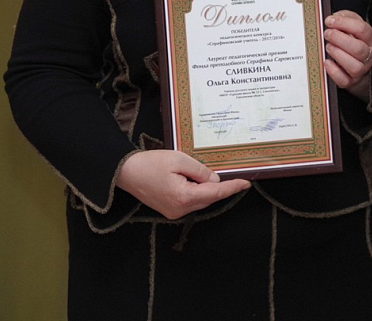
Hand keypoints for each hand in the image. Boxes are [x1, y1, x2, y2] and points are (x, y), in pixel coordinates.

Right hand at [116, 150, 250, 219]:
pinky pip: (191, 200)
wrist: (125, 172)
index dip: (232, 187)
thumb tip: (214, 179)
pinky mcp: (169, 209)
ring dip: (209, 189)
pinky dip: (199, 191)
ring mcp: (174, 211)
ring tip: (215, 175)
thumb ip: (200, 171)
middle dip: (222, 187)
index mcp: (184, 197)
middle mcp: (180, 209)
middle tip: (236, 177)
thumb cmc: (150, 164)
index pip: (215, 193)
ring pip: (200, 200)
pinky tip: (201, 181)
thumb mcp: (180, 160)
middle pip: (209, 198)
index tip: (246, 183)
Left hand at [323, 10, 371, 101]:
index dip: (344, 23)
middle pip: (359, 49)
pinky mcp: (351, 81)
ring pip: (354, 66)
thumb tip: (333, 18)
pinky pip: (344, 80)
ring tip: (328, 47)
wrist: (356, 61)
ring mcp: (361, 69)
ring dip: (338, 55)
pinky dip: (334, 72)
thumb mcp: (351, 24)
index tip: (329, 21)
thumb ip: (344, 17)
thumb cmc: (352, 39)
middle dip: (340, 40)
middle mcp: (368, 55)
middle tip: (327, 34)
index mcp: (370, 38)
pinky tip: (327, 62)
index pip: (362, 29)